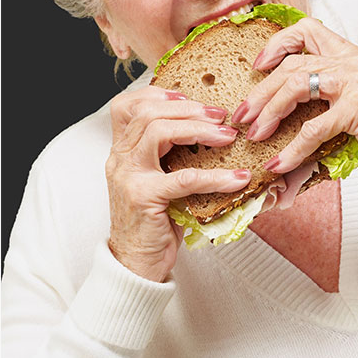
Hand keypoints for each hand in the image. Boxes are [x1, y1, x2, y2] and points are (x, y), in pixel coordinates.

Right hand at [105, 86, 250, 280]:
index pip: (126, 105)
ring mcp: (129, 177)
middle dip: (188, 107)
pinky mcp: (144, 198)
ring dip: (198, 129)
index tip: (189, 96)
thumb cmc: (155, 222)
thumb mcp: (161, 182)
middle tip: (221, 114)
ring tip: (228, 136)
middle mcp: (120, 159)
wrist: (135, 264)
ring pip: (158, 132)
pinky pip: (183, 179)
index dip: (157, 93)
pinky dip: (215, 176)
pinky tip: (237, 178)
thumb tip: (220, 134)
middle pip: (147, 112)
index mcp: (122, 151)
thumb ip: (175, 158)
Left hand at [232, 17, 357, 185]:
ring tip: (255, 135)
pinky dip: (292, 149)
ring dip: (269, 112)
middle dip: (261, 91)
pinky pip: (314, 128)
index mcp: (352, 54)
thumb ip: (330, 91)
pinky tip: (279, 164)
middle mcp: (353, 62)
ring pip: (297, 86)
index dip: (278, 43)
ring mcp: (357, 83)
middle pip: (292, 64)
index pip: (308, 29)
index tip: (259, 65)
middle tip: (242, 115)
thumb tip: (285, 108)